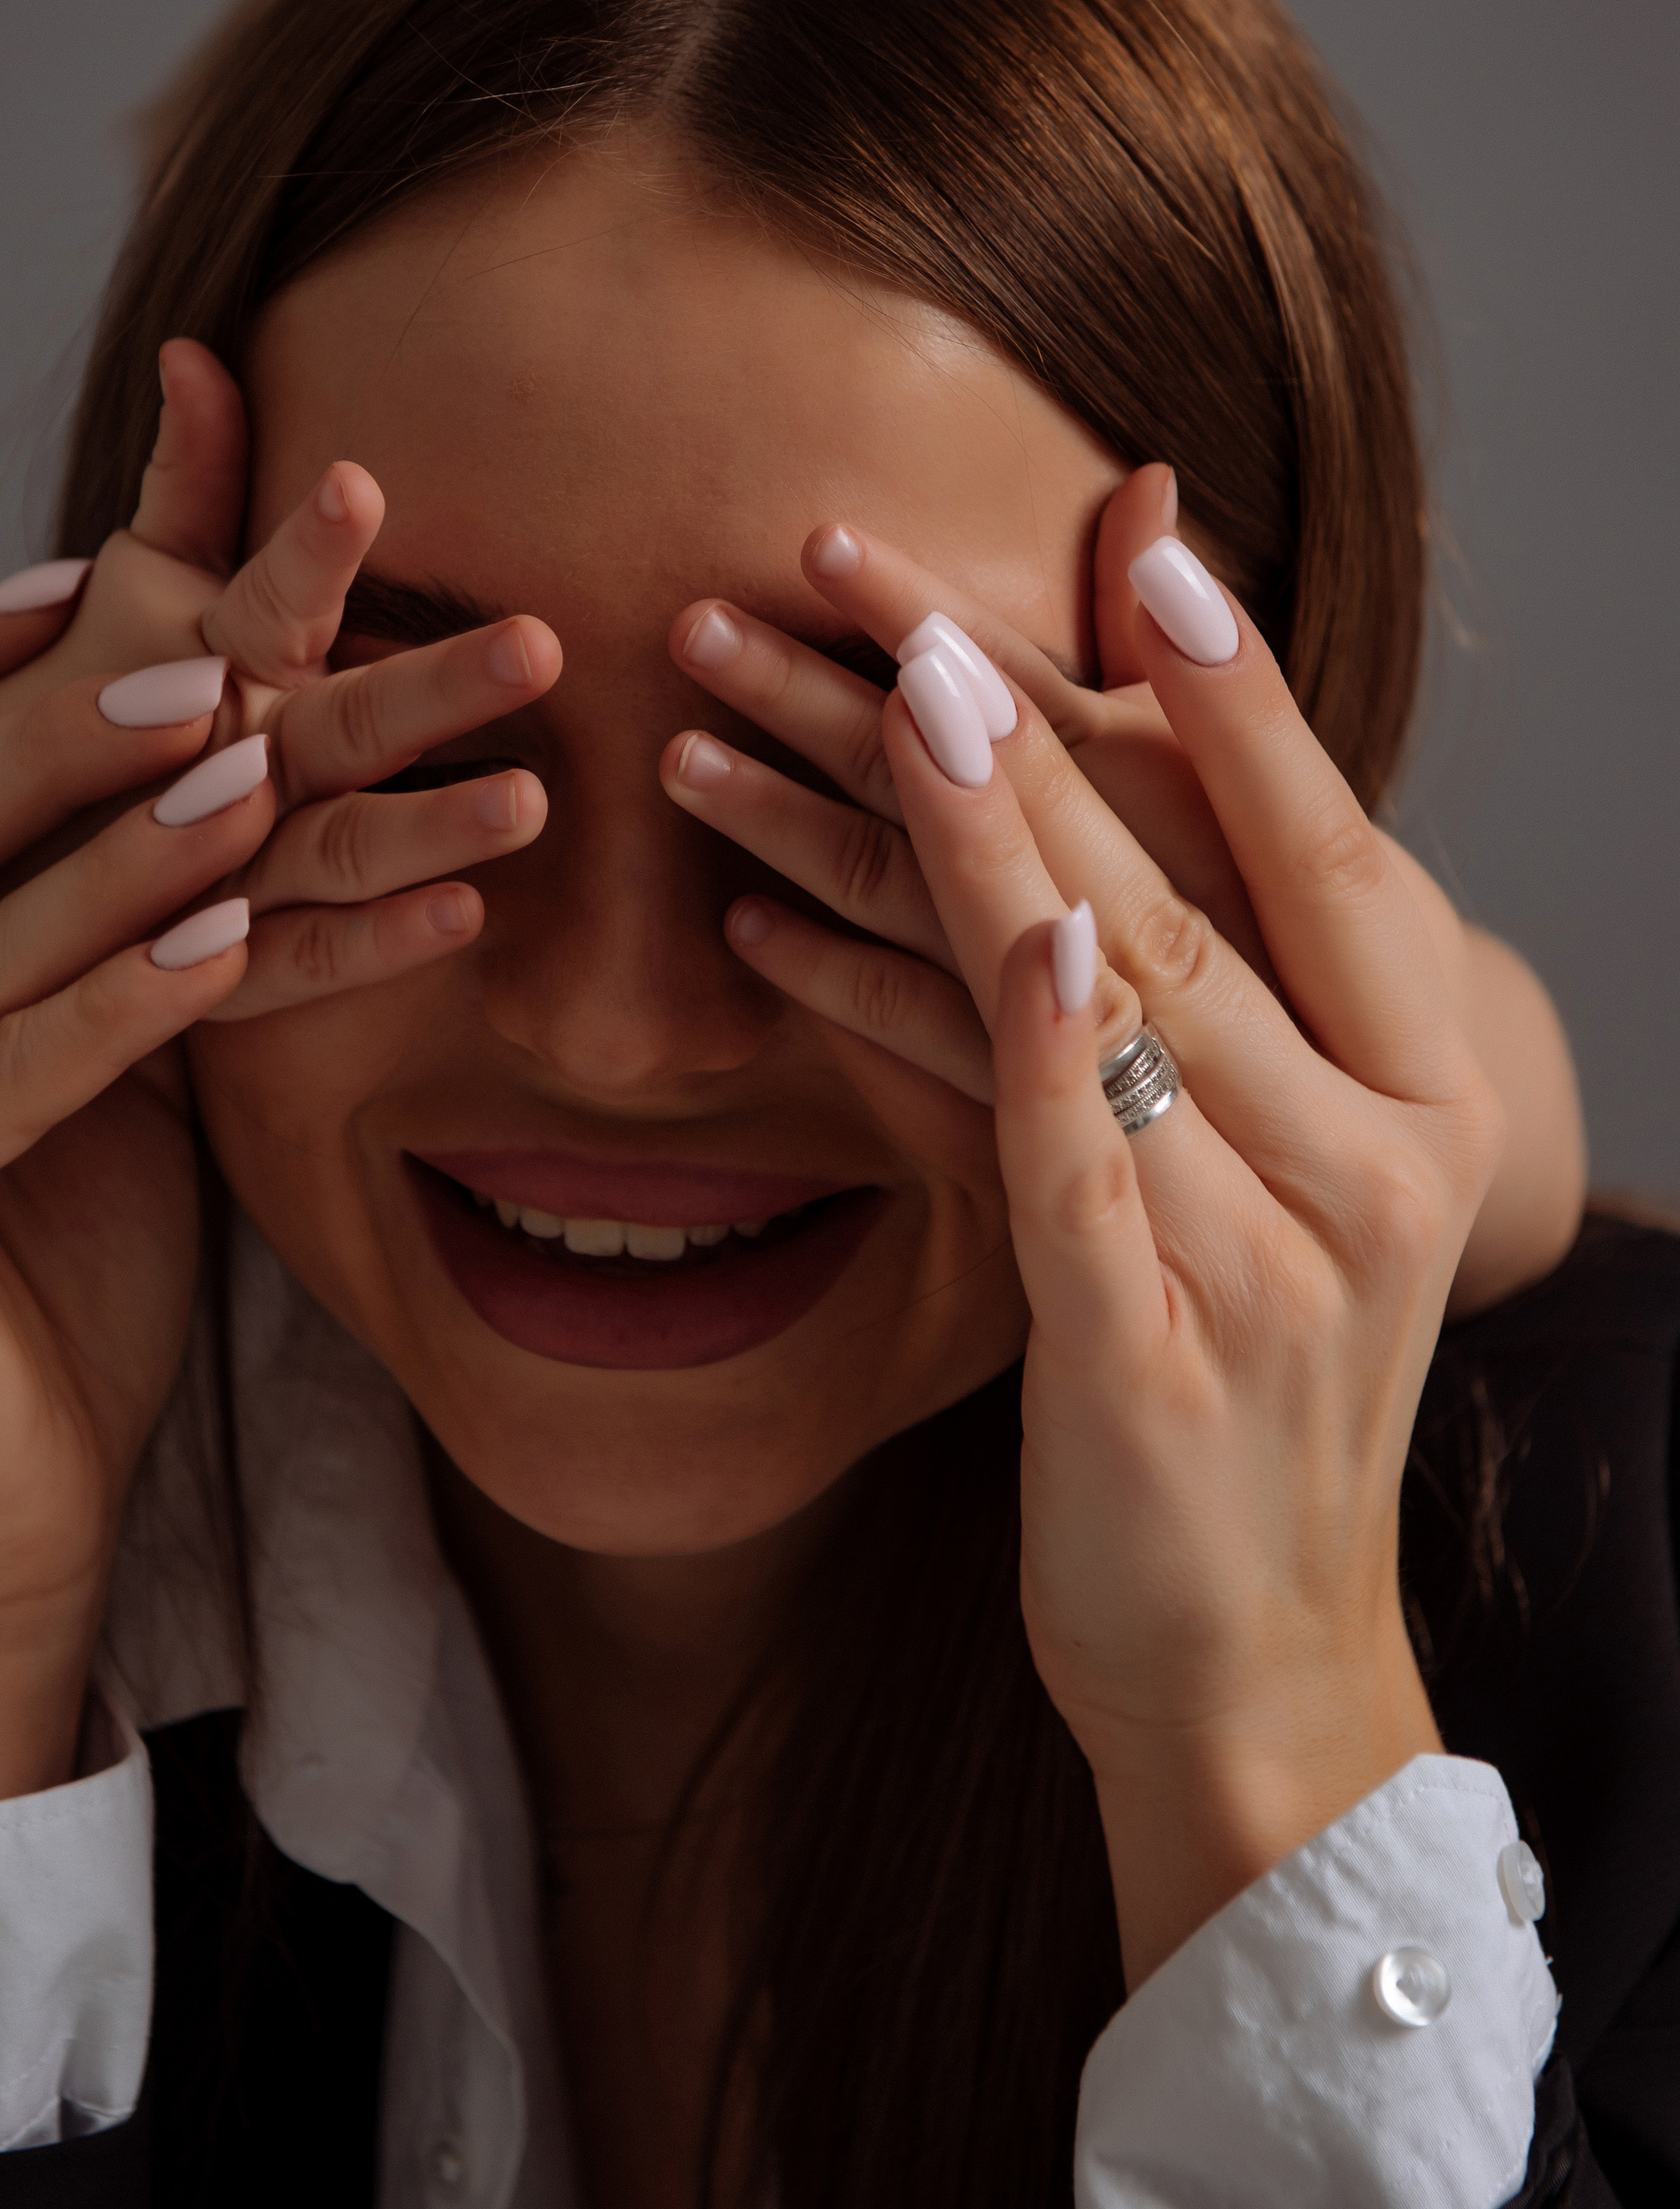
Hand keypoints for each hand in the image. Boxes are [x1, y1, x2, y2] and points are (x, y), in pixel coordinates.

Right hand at [0, 345, 557, 1820]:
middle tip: (258, 620)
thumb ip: (147, 909)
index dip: (1, 616)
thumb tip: (254, 752)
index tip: (148, 529)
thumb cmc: (64, 1288)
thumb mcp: (116, 1060)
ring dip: (150, 828)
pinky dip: (119, 990)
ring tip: (282, 751)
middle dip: (110, 688)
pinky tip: (234, 931)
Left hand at [670, 515, 1499, 1985]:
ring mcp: (1268, 1258)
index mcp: (1431, 1093)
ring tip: (777, 699)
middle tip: (847, 576)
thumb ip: (1222, 986)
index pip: (1328, 849)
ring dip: (909, 828)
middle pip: (1165, 888)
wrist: (1258, 1658)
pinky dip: (937, 1017)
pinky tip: (803, 915)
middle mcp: (1377, 1157)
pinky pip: (1021, 1142)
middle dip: (991, 722)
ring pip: (1083, 987)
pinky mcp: (1141, 1352)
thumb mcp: (1281, 1177)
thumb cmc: (1249, 1383)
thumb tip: (1126, 811)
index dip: (1235, 699)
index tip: (1141, 550)